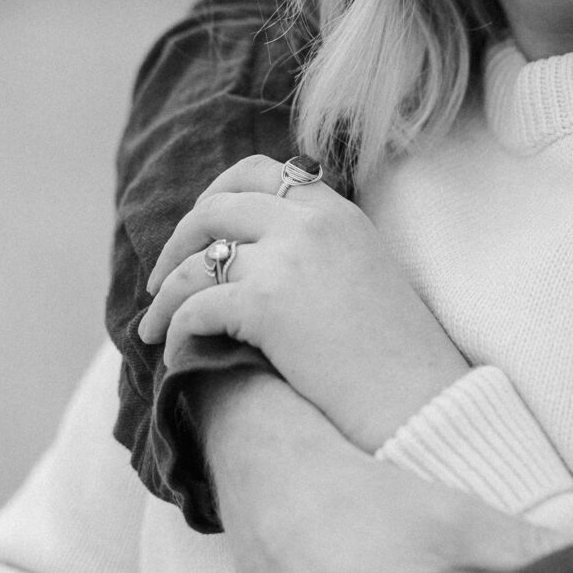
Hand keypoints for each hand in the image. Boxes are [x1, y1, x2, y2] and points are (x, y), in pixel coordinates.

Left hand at [140, 155, 465, 447]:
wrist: (422, 401)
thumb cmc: (399, 357)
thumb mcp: (369, 276)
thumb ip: (325, 251)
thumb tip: (263, 260)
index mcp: (338, 212)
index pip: (261, 172)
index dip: (216, 195)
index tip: (199, 231)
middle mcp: (312, 223)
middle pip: (215, 208)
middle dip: (176, 244)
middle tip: (159, 282)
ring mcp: (288, 259)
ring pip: (195, 261)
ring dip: (164, 295)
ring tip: (150, 327)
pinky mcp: (267, 303)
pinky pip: (194, 307)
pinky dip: (174, 331)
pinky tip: (174, 355)